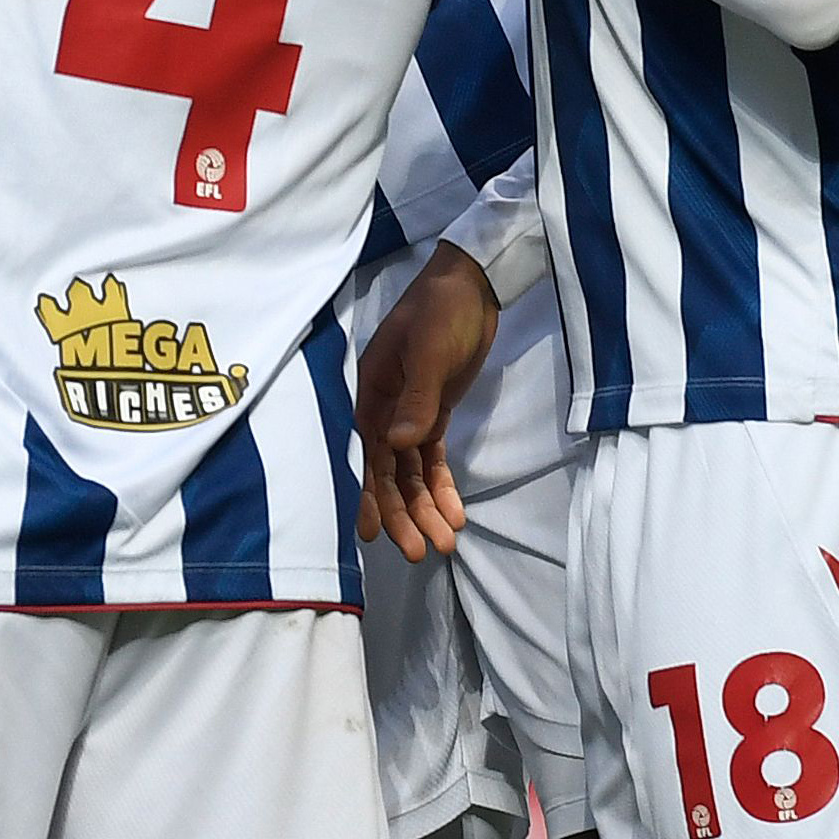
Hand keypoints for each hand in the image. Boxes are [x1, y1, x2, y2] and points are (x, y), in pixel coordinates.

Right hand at [356, 242, 500, 562]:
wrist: (473, 286)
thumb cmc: (442, 311)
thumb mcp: (429, 351)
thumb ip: (416, 398)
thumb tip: (397, 446)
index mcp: (370, 390)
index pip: (365, 451)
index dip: (366, 492)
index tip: (371, 532)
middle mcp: (383, 407)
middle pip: (387, 471)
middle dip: (401, 511)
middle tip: (420, 552)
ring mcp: (408, 413)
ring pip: (410, 471)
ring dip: (425, 506)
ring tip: (446, 543)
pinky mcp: (433, 414)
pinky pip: (433, 459)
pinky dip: (443, 486)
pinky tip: (456, 514)